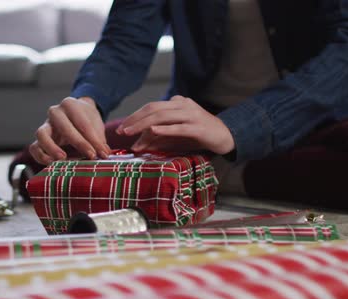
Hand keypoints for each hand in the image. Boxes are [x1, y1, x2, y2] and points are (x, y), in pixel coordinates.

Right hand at [30, 97, 110, 164]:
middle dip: (79, 143)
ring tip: (63, 159)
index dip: (94, 140)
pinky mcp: (40, 139)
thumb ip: (99, 139)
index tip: (103, 153)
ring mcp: (45, 125)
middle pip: (64, 127)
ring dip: (51, 148)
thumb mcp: (96, 125)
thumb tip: (104, 154)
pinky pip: (34, 147)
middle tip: (91, 156)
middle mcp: (55, 112)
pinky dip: (41, 156)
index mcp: (70, 104)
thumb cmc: (87, 120)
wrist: (76, 114)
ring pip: (41, 135)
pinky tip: (52, 164)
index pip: (82, 123)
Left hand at [116, 95, 234, 154]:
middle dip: (135, 119)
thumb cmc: (198, 135)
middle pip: (154, 109)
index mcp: (177, 103)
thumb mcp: (174, 135)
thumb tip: (135, 146)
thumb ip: (156, 138)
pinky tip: (154, 131)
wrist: (226, 136)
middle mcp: (183, 105)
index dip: (135, 116)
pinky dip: (165, 128)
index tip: (122, 128)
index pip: (151, 107)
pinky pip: (179, 127)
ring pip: (163, 115)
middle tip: (122, 131)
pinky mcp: (198, 127)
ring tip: (131, 131)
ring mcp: (192, 114)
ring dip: (144, 124)